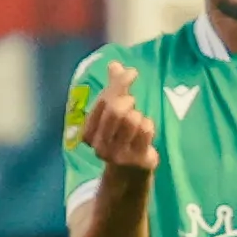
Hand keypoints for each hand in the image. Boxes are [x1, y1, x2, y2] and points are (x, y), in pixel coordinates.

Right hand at [81, 56, 157, 173]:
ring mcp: (119, 154)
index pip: (103, 100)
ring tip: (136, 122)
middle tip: (132, 101)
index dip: (119, 83)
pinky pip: (146, 129)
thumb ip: (113, 89)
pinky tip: (145, 133)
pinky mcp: (137, 158)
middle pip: (116, 109)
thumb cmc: (120, 136)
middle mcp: (100, 145)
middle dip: (127, 99)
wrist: (130, 172)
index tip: (131, 73)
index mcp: (88, 132)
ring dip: (138, 115)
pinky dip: (148, 125)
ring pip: (132, 119)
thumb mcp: (112, 113)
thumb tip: (115, 64)